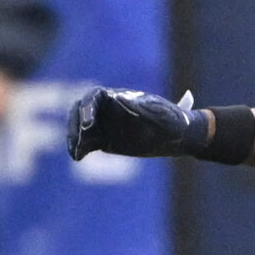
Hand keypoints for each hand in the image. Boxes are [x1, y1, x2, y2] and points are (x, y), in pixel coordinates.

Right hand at [67, 86, 205, 159]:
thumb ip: (138, 108)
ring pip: (82, 128)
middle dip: (75, 124)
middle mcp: (110, 109)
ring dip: (75, 138)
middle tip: (77, 140)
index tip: (88, 124)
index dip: (87, 108)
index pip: (95, 97)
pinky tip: (77, 157)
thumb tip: (118, 99)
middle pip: (82, 111)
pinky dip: (80, 148)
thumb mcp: (157, 115)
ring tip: (75, 152)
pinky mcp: (106, 140)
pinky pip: (88, 143)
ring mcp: (107, 125)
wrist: (179, 137)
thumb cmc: (172, 122)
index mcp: (121, 98)